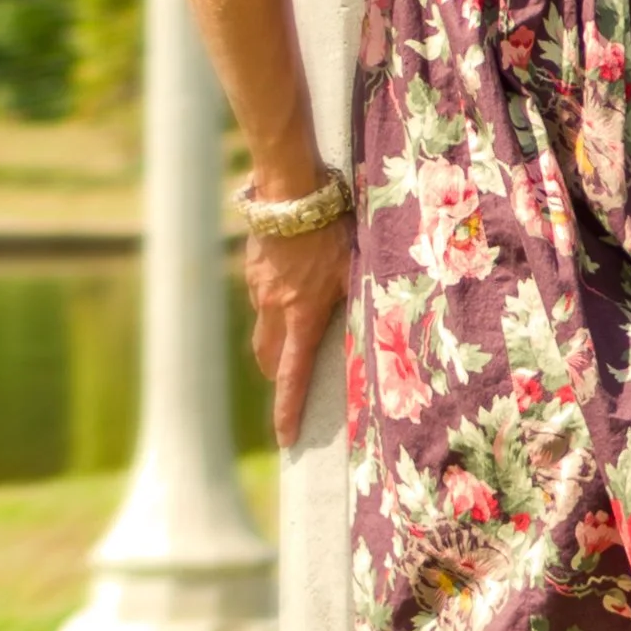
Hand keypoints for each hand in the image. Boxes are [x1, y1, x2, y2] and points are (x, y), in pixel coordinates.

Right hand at [245, 217, 356, 450]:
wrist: (290, 191)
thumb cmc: (333, 228)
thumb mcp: (356, 265)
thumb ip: (359, 299)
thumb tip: (378, 328)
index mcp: (302, 315)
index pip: (293, 374)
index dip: (288, 409)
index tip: (286, 438)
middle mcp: (274, 308)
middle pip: (267, 358)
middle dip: (276, 374)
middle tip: (289, 381)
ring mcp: (258, 289)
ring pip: (265, 324)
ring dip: (278, 333)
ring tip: (300, 319)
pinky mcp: (253, 268)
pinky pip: (262, 295)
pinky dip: (275, 299)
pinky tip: (294, 276)